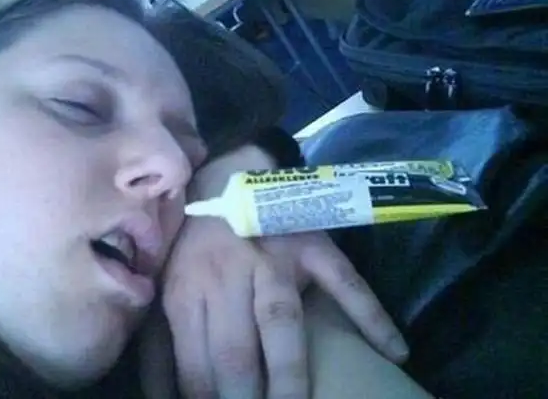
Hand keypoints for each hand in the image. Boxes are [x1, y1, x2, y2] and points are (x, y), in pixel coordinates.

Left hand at [142, 145, 406, 398]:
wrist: (225, 176)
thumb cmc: (191, 240)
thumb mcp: (165, 286)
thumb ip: (160, 341)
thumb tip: (159, 396)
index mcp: (187, 289)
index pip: (195, 362)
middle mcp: (229, 275)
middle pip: (236, 349)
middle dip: (244, 398)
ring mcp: (275, 258)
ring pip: (282, 320)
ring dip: (290, 372)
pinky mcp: (313, 244)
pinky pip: (343, 279)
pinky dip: (370, 313)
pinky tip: (394, 351)